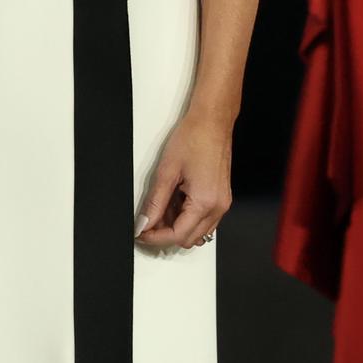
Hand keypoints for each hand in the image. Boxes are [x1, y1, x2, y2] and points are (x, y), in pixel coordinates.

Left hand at [135, 111, 230, 252]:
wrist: (212, 122)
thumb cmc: (194, 138)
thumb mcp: (166, 172)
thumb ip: (155, 202)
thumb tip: (144, 222)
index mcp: (205, 202)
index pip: (177, 235)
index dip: (155, 238)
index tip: (140, 233)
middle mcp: (218, 207)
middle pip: (188, 239)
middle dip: (165, 234)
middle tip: (146, 222)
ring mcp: (222, 203)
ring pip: (197, 232)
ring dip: (177, 226)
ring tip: (159, 207)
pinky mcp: (221, 198)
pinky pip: (204, 219)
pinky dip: (187, 217)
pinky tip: (173, 202)